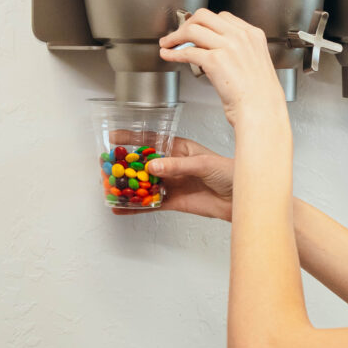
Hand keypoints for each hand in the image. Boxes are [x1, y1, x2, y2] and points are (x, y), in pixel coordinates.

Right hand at [112, 136, 233, 219]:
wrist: (241, 199)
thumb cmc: (229, 172)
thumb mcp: (203, 164)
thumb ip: (178, 165)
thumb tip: (153, 166)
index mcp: (180, 149)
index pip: (152, 141)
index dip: (132, 139)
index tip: (113, 138)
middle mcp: (173, 165)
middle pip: (143, 164)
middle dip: (125, 165)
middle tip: (106, 167)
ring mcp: (172, 183)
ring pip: (145, 184)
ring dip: (128, 186)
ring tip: (110, 188)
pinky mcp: (174, 201)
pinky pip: (151, 203)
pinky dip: (137, 206)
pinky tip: (123, 208)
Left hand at [159, 9, 286, 126]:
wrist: (262, 111)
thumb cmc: (260, 96)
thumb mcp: (255, 62)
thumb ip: (238, 50)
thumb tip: (212, 48)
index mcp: (253, 34)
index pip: (223, 17)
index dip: (205, 22)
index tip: (196, 28)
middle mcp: (240, 36)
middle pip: (204, 16)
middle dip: (187, 23)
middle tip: (179, 34)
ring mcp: (228, 46)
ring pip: (192, 29)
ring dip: (175, 36)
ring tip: (168, 43)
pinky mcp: (215, 60)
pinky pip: (187, 51)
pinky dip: (173, 53)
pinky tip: (168, 55)